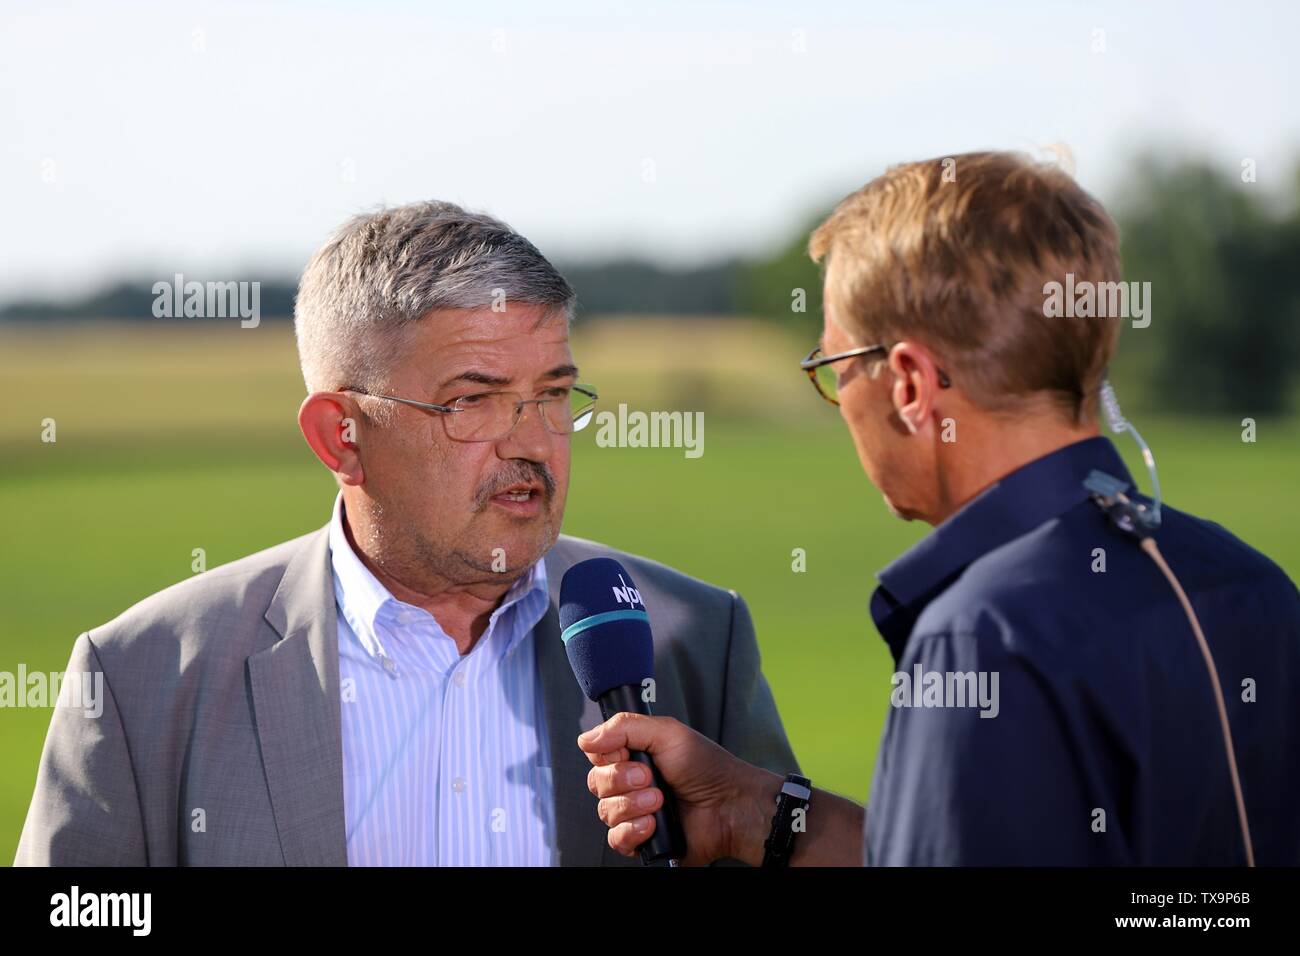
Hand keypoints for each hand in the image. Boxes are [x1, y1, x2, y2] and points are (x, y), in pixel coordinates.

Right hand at [578, 713, 779, 865]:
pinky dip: (633, 832)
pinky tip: (653, 824)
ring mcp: (634, 813)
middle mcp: (629, 785)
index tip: (628, 754)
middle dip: (622, 781)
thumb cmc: (707, 768)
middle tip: (652, 778)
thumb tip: (586, 738)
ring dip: (633, 805)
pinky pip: (616, 840)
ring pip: (604, 812)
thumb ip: (625, 727)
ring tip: (660, 801)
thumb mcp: (668, 733)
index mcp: (633, 756)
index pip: (596, 755)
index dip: (607, 756)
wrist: (730, 806)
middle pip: (595, 783)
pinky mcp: (640, 840)